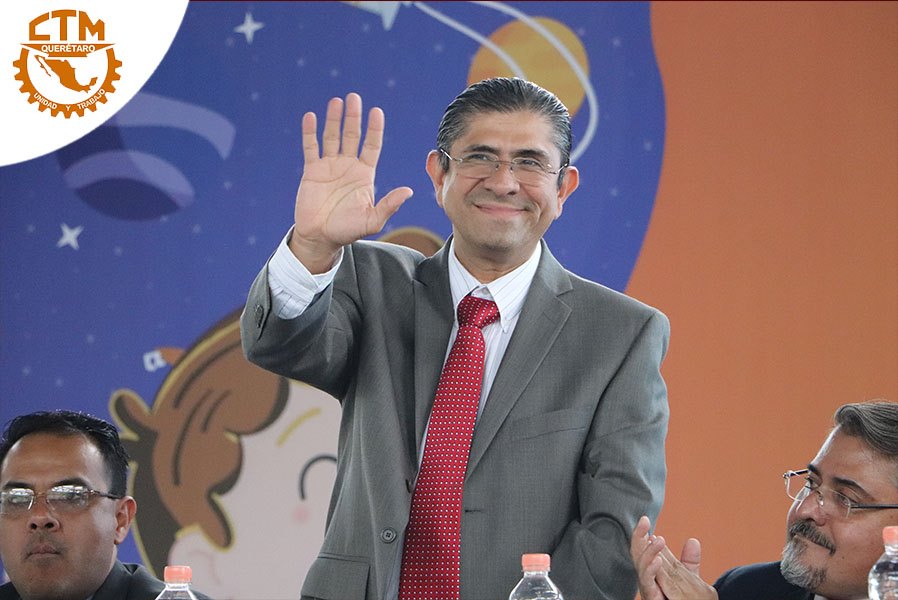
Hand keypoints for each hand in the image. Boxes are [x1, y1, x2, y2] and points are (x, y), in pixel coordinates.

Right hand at [290, 93, 413, 272]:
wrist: (321, 238)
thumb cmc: (348, 230)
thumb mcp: (373, 220)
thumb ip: (389, 205)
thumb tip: (409, 191)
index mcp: (365, 174)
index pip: (372, 145)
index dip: (374, 129)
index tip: (376, 112)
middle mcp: (348, 166)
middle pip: (352, 135)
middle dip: (354, 117)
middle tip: (354, 97)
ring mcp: (329, 166)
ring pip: (332, 137)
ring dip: (334, 119)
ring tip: (336, 101)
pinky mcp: (312, 171)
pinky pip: (311, 147)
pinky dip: (310, 132)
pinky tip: (311, 117)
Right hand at [631, 516, 716, 599]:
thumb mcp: (689, 580)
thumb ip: (689, 563)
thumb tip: (693, 540)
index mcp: (655, 573)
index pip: (646, 550)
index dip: (643, 535)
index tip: (645, 519)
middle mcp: (648, 580)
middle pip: (638, 556)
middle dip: (638, 538)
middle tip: (644, 522)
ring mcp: (649, 590)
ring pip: (641, 568)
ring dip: (648, 552)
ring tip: (658, 540)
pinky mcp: (652, 599)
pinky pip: (648, 584)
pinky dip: (651, 571)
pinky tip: (658, 561)